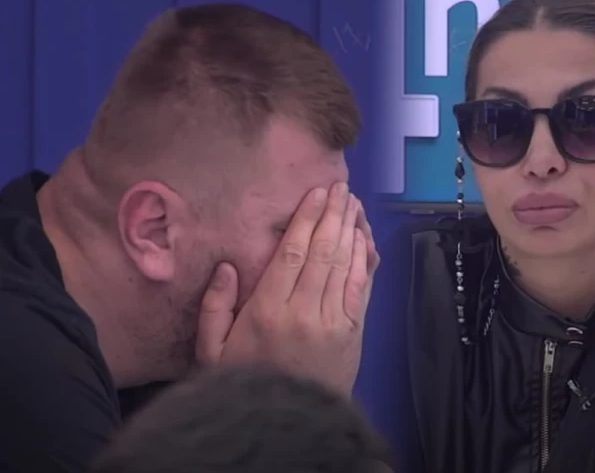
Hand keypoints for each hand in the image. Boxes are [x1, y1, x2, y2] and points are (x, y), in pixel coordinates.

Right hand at [196, 183, 374, 395]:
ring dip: (351, 229)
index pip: (293, 253)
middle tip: (340, 188)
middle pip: (324, 251)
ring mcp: (334, 321)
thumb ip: (215, 308)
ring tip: (353, 203)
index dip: (307, 218)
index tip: (316, 193)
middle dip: (333, 215)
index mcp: (268, 311)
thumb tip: (227, 266)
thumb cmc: (247, 383)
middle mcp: (304, 311)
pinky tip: (364, 238)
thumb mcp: (212, 352)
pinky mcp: (353, 331)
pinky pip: (361, 287)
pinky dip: (365, 259)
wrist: (290, 424)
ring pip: (345, 264)